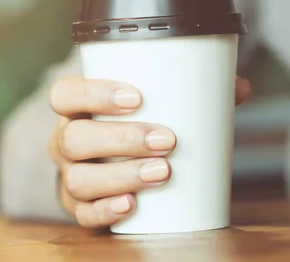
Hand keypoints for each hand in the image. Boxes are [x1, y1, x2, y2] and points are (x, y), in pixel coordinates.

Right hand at [48, 75, 250, 228]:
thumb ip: (187, 92)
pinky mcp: (76, 205)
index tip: (136, 98)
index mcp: (73, 107)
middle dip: (120, 140)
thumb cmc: (130, 123)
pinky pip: (81, 213)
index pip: (64, 94)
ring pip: (78, 179)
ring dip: (119, 176)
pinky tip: (131, 205)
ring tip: (161, 172)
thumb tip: (238, 87)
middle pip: (73, 139)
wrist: (108, 156)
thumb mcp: (150, 102)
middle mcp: (63, 140)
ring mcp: (67, 174)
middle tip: (165, 140)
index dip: (93, 94)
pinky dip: (105, 211)